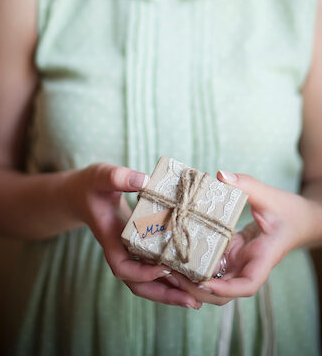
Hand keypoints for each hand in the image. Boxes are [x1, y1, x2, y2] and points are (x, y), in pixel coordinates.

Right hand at [65, 163, 201, 309]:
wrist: (81, 193)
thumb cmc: (91, 185)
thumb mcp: (102, 176)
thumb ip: (118, 177)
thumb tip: (143, 180)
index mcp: (110, 239)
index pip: (123, 267)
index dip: (143, 273)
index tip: (164, 267)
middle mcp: (121, 251)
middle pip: (139, 284)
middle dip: (164, 294)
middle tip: (192, 301)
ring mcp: (130, 252)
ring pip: (147, 281)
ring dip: (169, 291)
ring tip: (195, 299)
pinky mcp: (138, 247)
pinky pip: (152, 267)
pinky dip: (169, 276)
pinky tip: (189, 277)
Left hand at [165, 171, 312, 304]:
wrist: (301, 219)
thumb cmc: (290, 211)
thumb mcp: (270, 196)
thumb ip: (247, 185)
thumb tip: (221, 175)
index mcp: (263, 258)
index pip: (247, 285)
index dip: (225, 289)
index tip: (204, 282)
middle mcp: (249, 265)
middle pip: (223, 292)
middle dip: (197, 289)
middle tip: (171, 274)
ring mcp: (240, 262)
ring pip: (215, 283)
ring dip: (192, 280)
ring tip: (167, 268)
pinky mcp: (233, 254)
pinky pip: (212, 265)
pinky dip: (196, 265)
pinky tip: (175, 255)